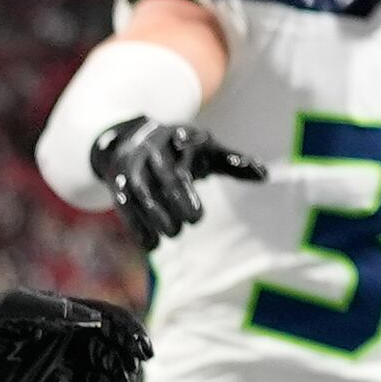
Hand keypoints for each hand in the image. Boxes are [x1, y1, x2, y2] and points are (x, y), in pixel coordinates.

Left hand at [0, 289, 151, 381]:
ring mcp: (68, 375)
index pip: (115, 325)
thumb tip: (92, 319)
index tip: (144, 352)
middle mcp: (77, 347)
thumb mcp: (13, 305)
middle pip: (117, 360)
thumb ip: (51, 308)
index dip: (134, 336)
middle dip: (128, 373)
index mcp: (72, 319)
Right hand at [88, 117, 263, 250]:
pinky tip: (151, 245)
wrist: (129, 139)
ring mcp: (132, 165)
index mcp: (178, 135)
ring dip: (155, 214)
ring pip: (141, 189)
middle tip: (196, 220)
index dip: (191, 151)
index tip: (198, 164)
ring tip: (173, 234)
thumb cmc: (180, 150)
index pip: (186, 144)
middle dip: (178, 196)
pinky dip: (136, 225)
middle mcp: (153, 147)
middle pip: (165, 172)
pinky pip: (123, 204)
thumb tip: (264, 175)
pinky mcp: (116, 183)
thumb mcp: (205, 150)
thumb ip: (232, 161)